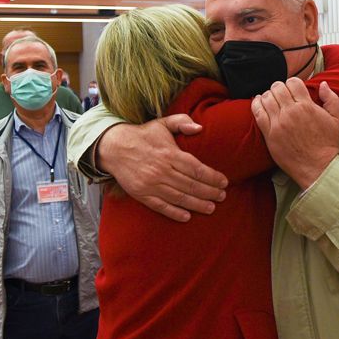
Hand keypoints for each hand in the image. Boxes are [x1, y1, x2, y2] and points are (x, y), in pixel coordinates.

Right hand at [97, 115, 227, 221]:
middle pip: (191, 185)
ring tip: (211, 208)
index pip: (196, 169)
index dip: (212, 177)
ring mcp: (151, 184)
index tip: (224, 182)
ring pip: (179, 197)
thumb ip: (182, 121)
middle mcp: (162, 170)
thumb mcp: (162, 123)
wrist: (114, 147)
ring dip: (197, 204)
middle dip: (210, 192)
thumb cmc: (143, 135)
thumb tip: (200, 127)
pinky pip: (161, 206)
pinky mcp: (142, 194)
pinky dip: (174, 212)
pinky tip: (187, 217)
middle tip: (222, 197)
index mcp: (169, 154)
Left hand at [252, 79, 338, 189]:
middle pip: (277, 88)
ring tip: (271, 99)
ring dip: (268, 95)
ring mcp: (278, 123)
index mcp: (307, 106)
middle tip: (280, 94)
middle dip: (279, 88)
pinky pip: (258, 113)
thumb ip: (331, 98)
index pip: (292, 82)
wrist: (317, 167)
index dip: (292, 84)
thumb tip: (322, 84)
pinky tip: (258, 102)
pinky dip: (256, 104)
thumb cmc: (326, 144)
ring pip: (266, 98)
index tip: (292, 89)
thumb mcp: (335, 119)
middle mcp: (291, 112)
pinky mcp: (269, 134)